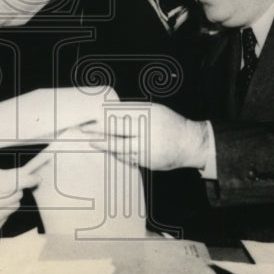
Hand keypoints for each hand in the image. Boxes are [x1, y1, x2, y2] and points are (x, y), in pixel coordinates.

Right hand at [0, 155, 48, 232]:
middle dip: (16, 187)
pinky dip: (5, 209)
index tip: (36, 177)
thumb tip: (17, 174)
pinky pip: (9, 215)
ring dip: (11, 198)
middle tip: (8, 184)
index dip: (27, 180)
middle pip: (16, 194)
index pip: (13, 184)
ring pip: (15, 205)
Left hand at [82, 104, 209, 171]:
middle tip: (84, 130)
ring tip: (92, 142)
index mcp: (147, 116)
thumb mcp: (155, 110)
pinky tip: (111, 151)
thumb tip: (111, 112)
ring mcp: (145, 150)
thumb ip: (134, 112)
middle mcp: (146, 133)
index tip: (91, 118)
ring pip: (119, 148)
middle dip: (98, 132)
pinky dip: (118, 154)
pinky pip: (127, 158)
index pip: (119, 116)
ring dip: (104, 145)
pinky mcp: (146, 162)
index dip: (103, 118)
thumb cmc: (170, 123)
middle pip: (116, 133)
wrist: (189, 143)